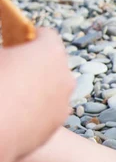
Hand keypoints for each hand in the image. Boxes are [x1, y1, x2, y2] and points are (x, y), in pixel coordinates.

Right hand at [0, 28, 74, 161]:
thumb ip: (6, 51)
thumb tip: (8, 55)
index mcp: (50, 52)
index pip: (46, 35)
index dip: (27, 37)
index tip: (13, 43)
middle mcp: (65, 77)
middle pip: (52, 63)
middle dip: (33, 63)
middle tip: (9, 69)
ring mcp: (63, 104)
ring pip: (51, 89)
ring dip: (35, 88)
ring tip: (8, 94)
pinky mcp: (55, 126)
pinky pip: (46, 111)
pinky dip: (34, 110)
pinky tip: (11, 113)